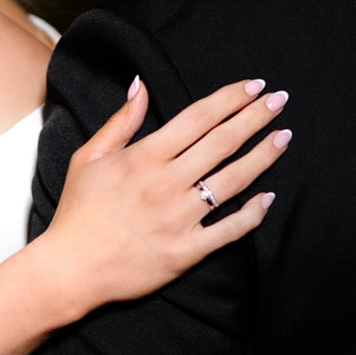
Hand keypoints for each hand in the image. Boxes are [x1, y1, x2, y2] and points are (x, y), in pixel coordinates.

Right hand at [33, 76, 287, 314]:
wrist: (71, 269)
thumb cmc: (79, 212)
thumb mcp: (88, 158)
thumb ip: (120, 122)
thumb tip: (140, 85)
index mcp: (144, 157)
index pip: (198, 118)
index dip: (229, 99)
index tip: (254, 86)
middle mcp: (166, 184)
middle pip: (222, 143)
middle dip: (255, 117)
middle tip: (280, 100)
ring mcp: (179, 218)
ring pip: (233, 181)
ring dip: (263, 156)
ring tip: (284, 137)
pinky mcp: (186, 251)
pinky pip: (229, 229)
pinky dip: (253, 213)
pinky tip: (268, 197)